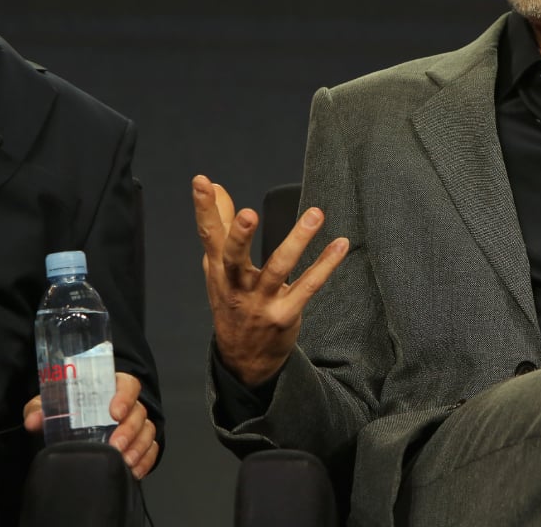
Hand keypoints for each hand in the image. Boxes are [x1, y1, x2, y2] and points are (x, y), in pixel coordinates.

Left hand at [23, 372, 159, 478]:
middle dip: (129, 430)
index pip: (128, 385)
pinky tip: (133, 470)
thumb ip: (40, 409)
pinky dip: (145, 460)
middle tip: (115, 445)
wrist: (70, 431)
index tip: (115, 413)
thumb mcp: (50, 406)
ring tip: (124, 461)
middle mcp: (128, 406)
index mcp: (110, 389)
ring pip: (147, 431)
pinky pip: (151, 450)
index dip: (125, 397)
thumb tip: (34, 420)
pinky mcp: (140, 444)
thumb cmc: (66, 412)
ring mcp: (136, 425)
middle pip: (139, 412)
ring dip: (138, 447)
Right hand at [193, 174, 348, 387]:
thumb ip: (221, 224)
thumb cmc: (232, 302)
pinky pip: (307, 287)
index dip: (204, 209)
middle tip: (248, 214)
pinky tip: (340, 245)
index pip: (209, 235)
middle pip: (233, 257)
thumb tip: (215, 187)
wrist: (243, 359)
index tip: (201, 181)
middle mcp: (235, 285)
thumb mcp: (219, 266)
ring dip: (297, 241)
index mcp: (218, 269)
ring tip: (315, 215)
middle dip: (239, 236)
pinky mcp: (284, 314)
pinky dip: (325, 266)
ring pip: (278, 269)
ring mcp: (260, 302)